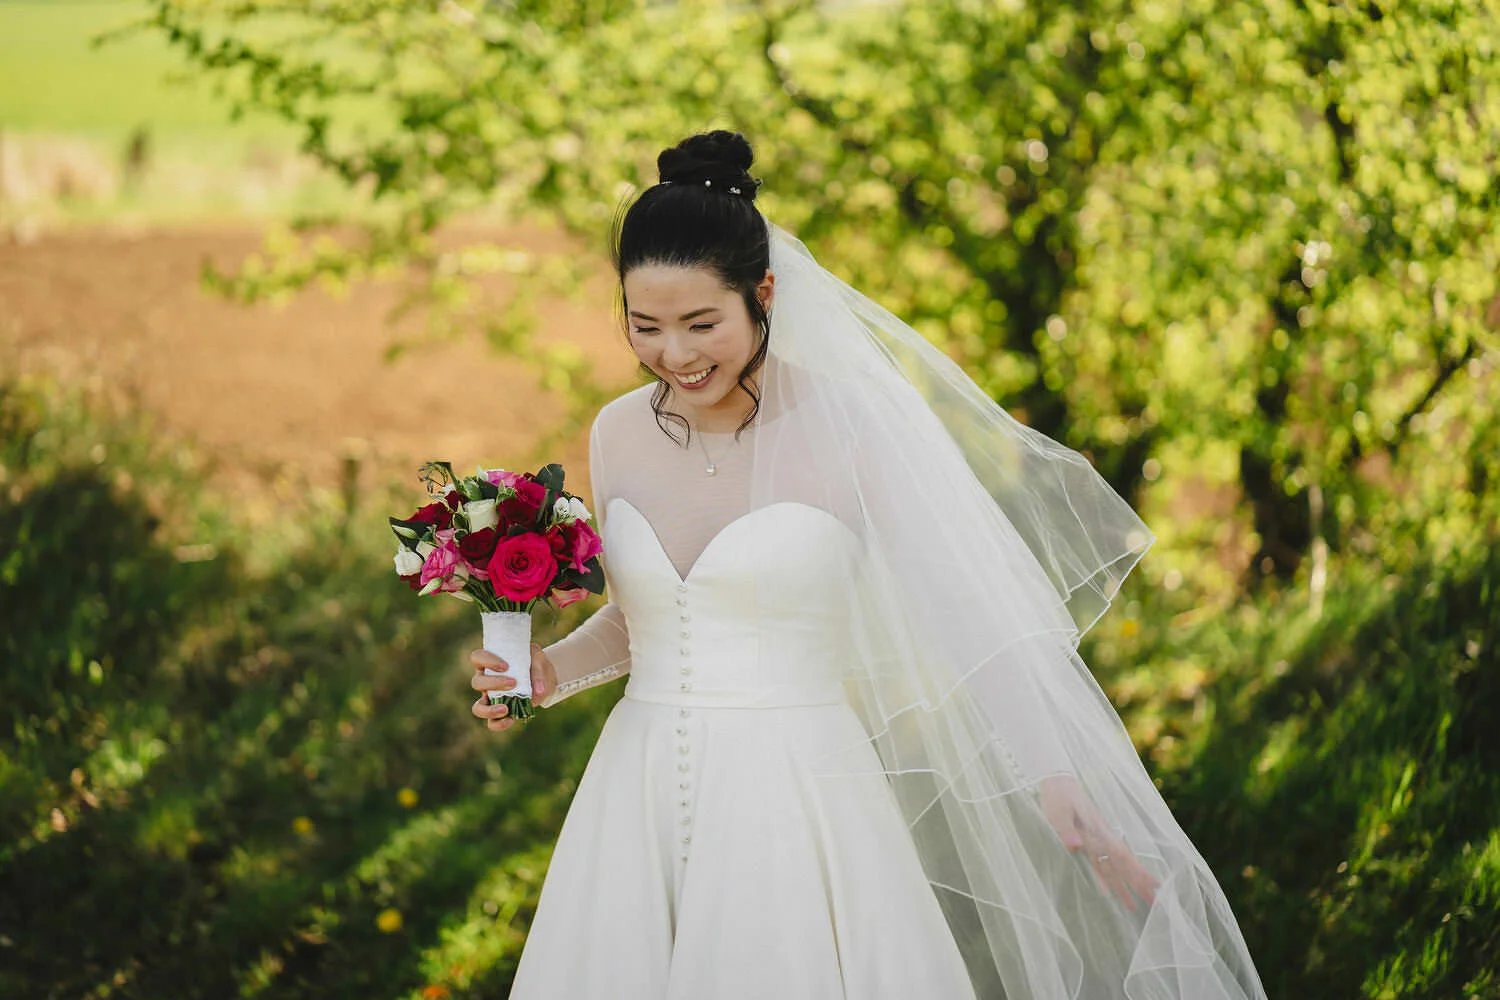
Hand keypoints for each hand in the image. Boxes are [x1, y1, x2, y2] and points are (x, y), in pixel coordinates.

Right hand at [469, 643, 556, 731]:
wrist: (545, 677)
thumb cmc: (535, 664)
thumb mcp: (539, 660)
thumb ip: (538, 672)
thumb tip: (538, 691)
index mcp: (490, 662)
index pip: (477, 658)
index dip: (487, 661)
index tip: (506, 666)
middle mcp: (486, 679)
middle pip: (477, 682)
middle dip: (493, 684)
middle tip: (513, 683)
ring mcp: (490, 698)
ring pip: (478, 707)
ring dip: (489, 709)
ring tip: (505, 709)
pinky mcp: (499, 712)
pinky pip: (491, 722)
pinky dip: (498, 724)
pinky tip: (510, 720)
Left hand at [1038, 774, 1158, 911]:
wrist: (1057, 781)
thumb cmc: (1058, 795)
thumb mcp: (1058, 811)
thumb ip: (1066, 829)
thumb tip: (1076, 846)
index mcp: (1098, 831)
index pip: (1122, 855)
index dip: (1138, 871)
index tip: (1155, 885)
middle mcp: (1101, 838)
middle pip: (1123, 865)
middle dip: (1139, 884)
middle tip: (1155, 902)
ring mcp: (1096, 840)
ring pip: (1113, 868)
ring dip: (1124, 886)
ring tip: (1135, 906)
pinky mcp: (1087, 841)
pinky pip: (1099, 864)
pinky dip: (1104, 879)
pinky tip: (1108, 892)